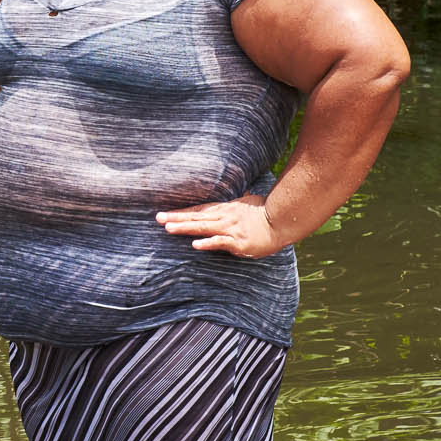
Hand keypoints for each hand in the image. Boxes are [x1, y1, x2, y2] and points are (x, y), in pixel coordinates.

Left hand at [155, 193, 283, 257]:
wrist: (283, 220)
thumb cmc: (267, 211)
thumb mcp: (250, 202)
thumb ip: (241, 202)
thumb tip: (244, 194)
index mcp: (225, 209)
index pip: (199, 210)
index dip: (181, 212)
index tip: (165, 214)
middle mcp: (224, 217)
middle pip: (196, 217)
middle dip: (176, 218)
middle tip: (157, 218)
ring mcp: (230, 229)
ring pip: (204, 228)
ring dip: (186, 228)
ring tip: (168, 229)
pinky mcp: (238, 242)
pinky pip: (220, 242)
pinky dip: (208, 243)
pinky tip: (195, 245)